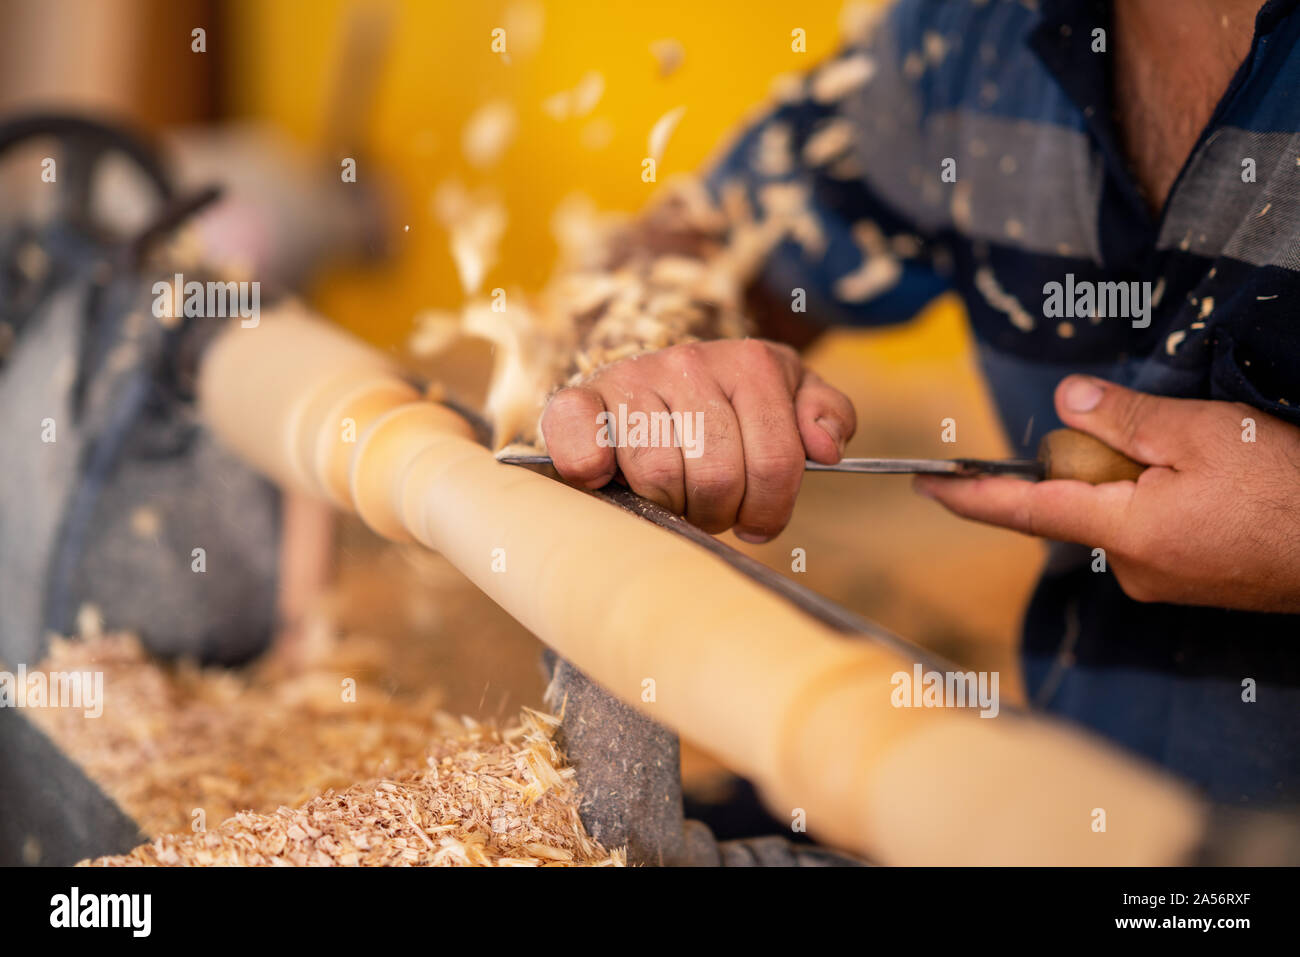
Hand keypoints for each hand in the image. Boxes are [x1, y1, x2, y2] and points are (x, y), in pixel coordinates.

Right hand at [541, 339, 855, 540]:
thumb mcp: (788, 397)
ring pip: (660, 477)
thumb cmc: (727, 405)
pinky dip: (592, 472)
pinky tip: (608, 476)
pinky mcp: (579, 400)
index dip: (769, 509)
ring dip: (668, 505)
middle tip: (709, 506)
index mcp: (751, 363)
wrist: (650, 378)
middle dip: (718, 511)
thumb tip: (826, 448)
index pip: (777, 464)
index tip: (755, 516)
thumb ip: (825, 414)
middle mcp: (689, 361)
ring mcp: (631, 378)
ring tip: (672, 495)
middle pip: (719, 478)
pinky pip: (584, 449)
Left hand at [915, 376, 1299, 612]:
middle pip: (1077, 505)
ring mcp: (1161, 582)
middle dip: (1093, 466)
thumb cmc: (1288, 490)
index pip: (1024, 512)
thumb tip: (1064, 403)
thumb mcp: (1204, 434)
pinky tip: (1211, 486)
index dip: (970, 495)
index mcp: (1125, 532)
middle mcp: (1132, 569)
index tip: (926, 485)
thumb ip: (1124, 419)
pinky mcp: (1188, 583)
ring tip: (1206, 461)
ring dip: (1135, 481)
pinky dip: (1158, 501)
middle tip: (1154, 438)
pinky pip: (1149, 532)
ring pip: (1117, 516)